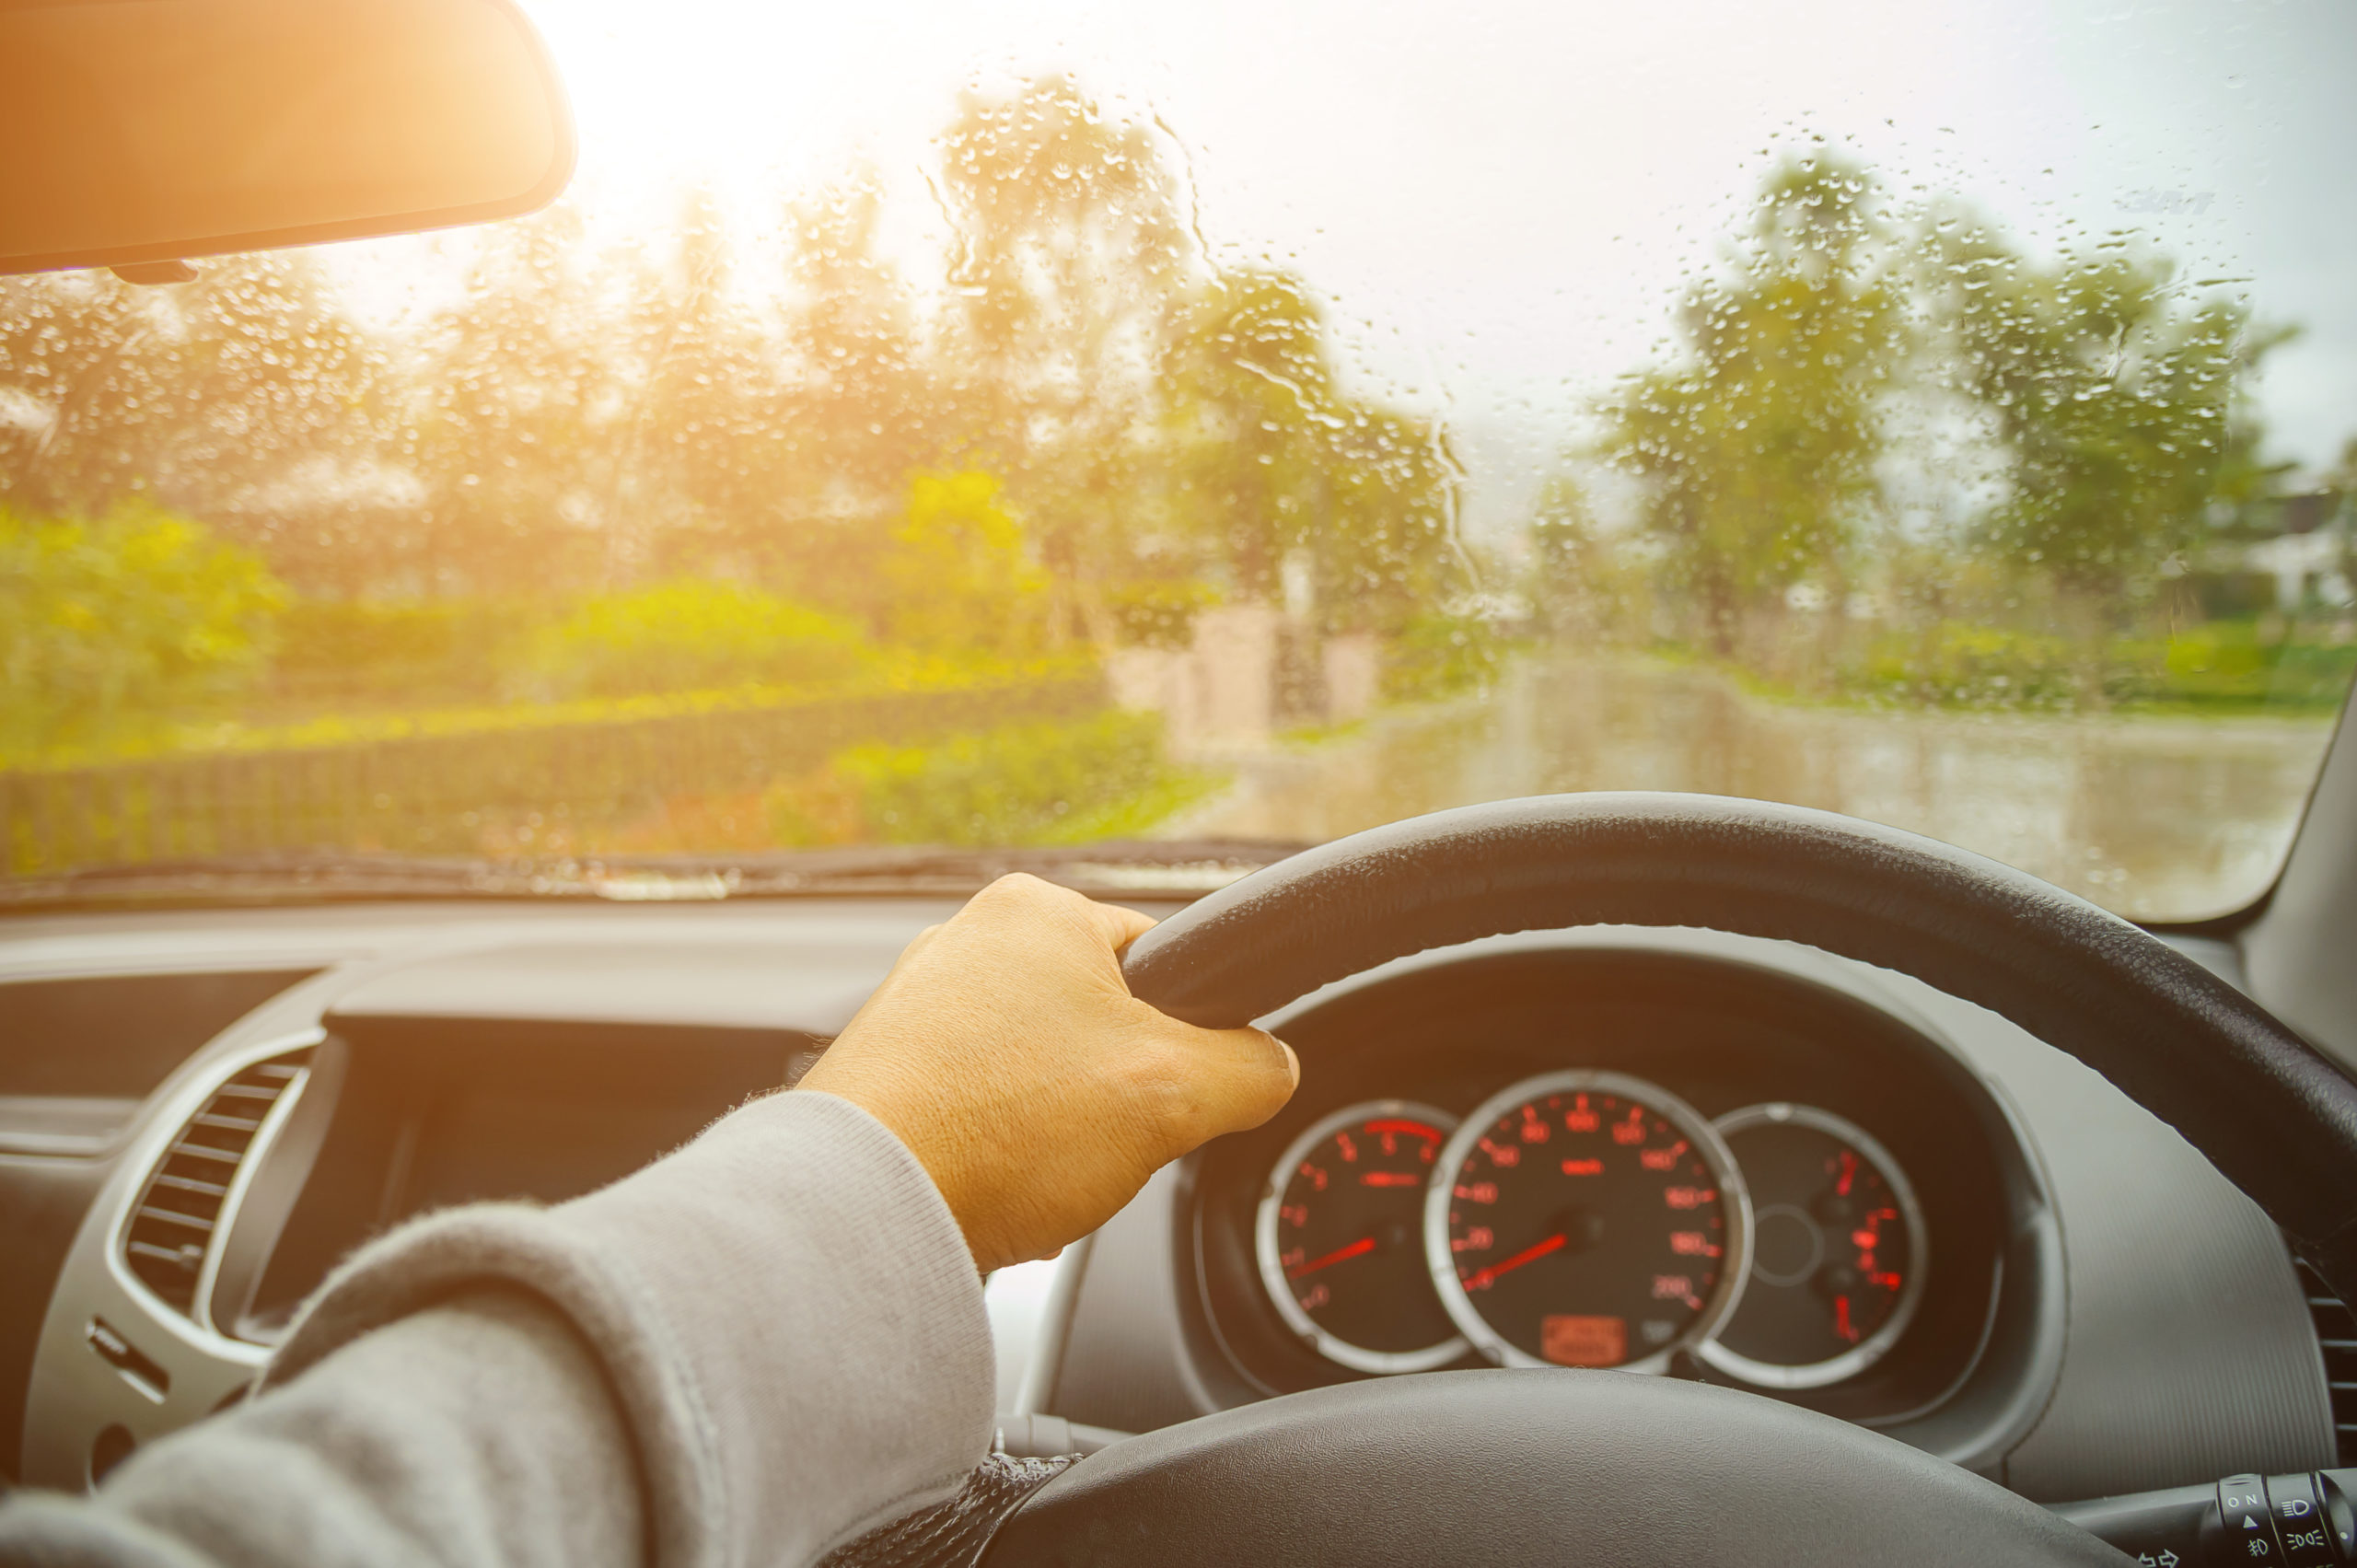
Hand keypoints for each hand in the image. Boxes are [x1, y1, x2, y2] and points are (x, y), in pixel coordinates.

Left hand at [797, 873, 1298, 1271]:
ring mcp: (915, 1006)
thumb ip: (1251, 1069)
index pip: (1165, 960)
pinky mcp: (885, 1073)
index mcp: (1036, 908)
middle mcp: (965, 938)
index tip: (1175, 1089)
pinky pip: (980, 1109)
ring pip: (1040, 1073)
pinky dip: (1000, 1149)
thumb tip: (1272, 1068)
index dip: (1189, 1036)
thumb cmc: (997, 1128)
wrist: (864, 1211)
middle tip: (1106, 1137)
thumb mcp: (1177, 1093)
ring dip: (1057, 1126)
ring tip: (1038, 1166)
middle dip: (1116, 1091)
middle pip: (1101, 1023)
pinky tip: (995, 1183)